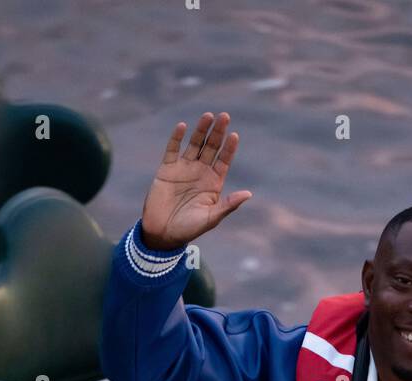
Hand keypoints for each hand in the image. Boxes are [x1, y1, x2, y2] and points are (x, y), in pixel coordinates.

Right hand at [140, 112, 251, 250]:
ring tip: (208, 116)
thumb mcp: (211, 218)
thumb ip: (228, 205)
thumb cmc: (189, 229)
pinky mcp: (167, 168)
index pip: (224, 160)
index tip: (234, 136)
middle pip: (211, 147)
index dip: (229, 148)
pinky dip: (176, 138)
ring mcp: (184, 168)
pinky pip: (172, 149)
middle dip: (218, 132)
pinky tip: (183, 126)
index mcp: (213, 183)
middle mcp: (200, 172)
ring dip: (201, 130)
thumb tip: (248, 194)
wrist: (162, 233)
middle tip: (225, 116)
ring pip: (194, 144)